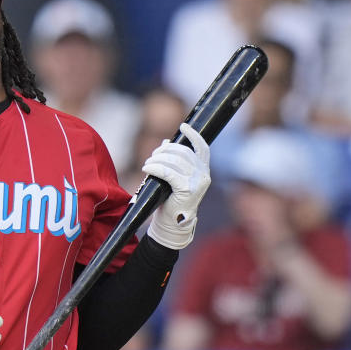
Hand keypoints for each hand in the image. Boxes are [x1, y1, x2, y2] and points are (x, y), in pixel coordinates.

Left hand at [144, 124, 210, 249]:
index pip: (202, 148)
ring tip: (147, 164)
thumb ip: (173, 162)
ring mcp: (197, 182)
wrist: (172, 224)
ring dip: (157, 160)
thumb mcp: (174, 178)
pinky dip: (155, 168)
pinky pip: (168, 172)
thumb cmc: (171, 200)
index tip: (183, 125)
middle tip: (152, 156)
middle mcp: (203, 175)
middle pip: (183, 152)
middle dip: (164, 151)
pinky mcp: (187, 189)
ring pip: (174, 161)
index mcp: (203, 171)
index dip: (193, 135)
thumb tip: (165, 143)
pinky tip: (147, 169)